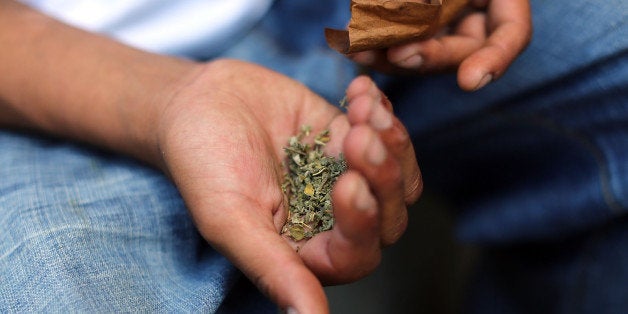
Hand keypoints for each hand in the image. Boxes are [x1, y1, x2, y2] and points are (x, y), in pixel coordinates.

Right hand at [156, 60, 421, 312]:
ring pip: (398, 174)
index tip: (347, 183)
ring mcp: (346, 175)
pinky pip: (386, 131)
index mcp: (306, 249)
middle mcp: (332, 218)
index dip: (362, 223)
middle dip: (381, 174)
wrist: (197, 103)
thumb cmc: (202, 164)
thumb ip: (272, 267)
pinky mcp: (349, 137)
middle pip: (389, 215)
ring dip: (391, 140)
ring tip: (362, 108)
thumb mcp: (230, 218)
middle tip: (358, 136)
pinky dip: (381, 111)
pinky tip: (359, 91)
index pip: (356, 255)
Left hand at [350, 0, 531, 90]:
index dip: (494, 61)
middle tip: (398, 54)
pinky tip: (349, 44)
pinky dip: (374, 44)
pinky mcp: (409, 29)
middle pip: (459, 51)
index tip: (469, 81)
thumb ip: (433, 2)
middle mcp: (474, 18)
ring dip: (389, 57)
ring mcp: (441, 26)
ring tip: (360, 52)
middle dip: (426, 56)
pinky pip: (393, 41)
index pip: (512, 36)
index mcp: (501, 1)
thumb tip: (414, 29)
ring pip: (421, 53)